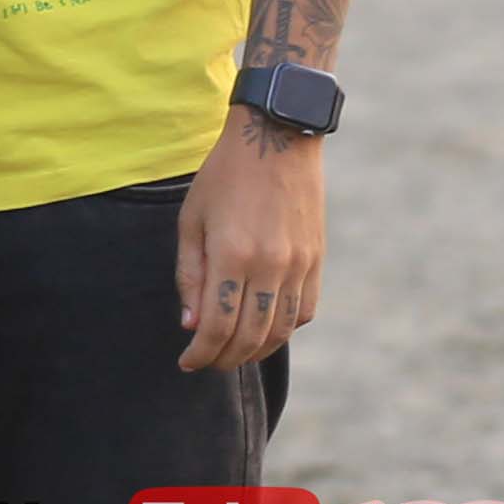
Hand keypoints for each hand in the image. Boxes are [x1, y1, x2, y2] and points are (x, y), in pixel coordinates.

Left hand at [177, 113, 326, 370]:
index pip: (217, 326)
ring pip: (281, 330)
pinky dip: (284, 329)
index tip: (186, 363)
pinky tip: (264, 330)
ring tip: (232, 354)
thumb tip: (191, 325)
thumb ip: (189, 276)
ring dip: (255, 351)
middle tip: (206, 363)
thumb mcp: (191, 222)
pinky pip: (304, 310)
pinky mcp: (317, 260)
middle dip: (224, 358)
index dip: (200, 353)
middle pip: (249, 335)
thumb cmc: (223, 178)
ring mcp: (299, 264)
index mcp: (232, 255)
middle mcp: (271, 265)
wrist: (277, 140)